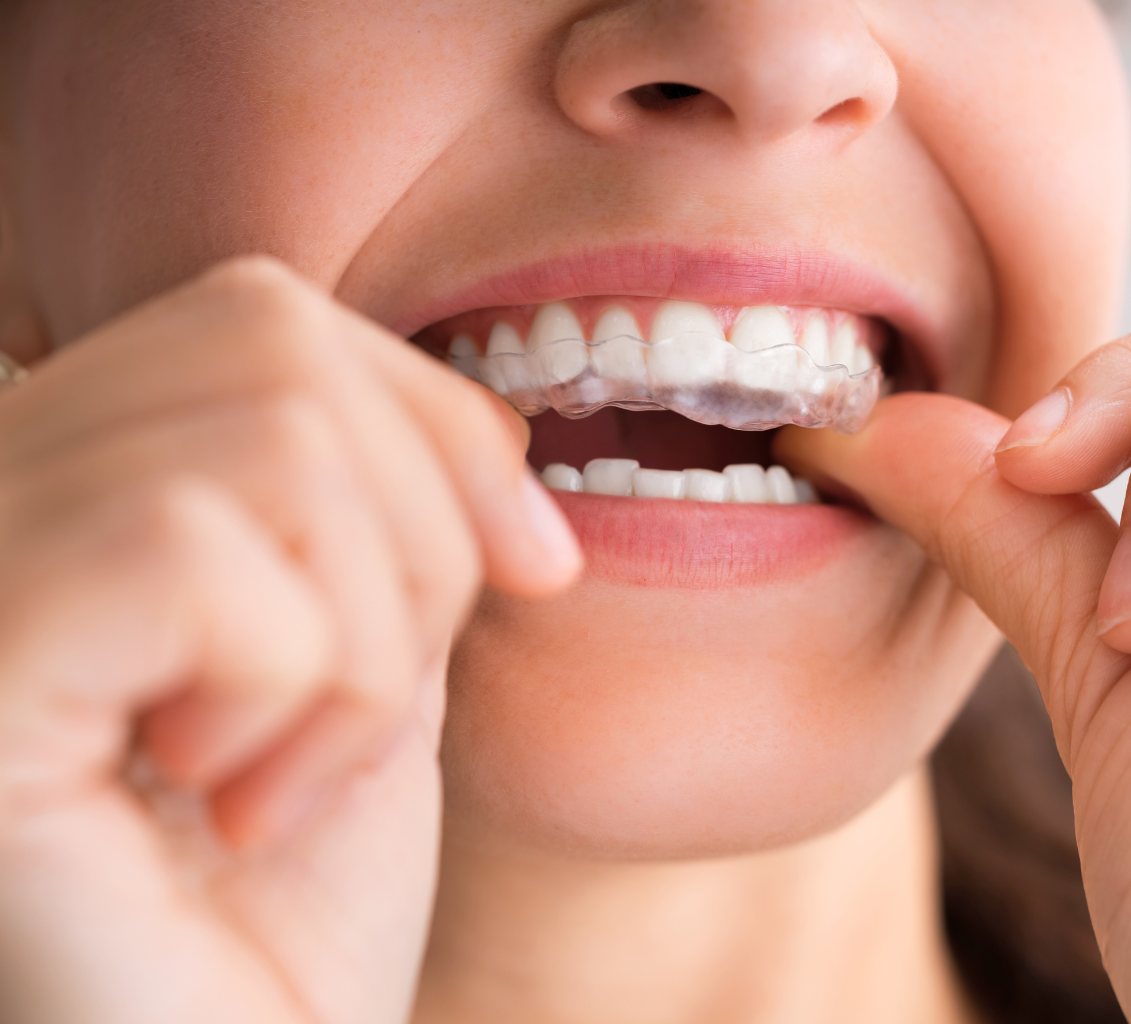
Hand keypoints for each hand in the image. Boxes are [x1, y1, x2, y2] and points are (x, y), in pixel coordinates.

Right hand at [0, 257, 580, 1023]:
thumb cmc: (281, 920)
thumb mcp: (365, 664)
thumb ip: (384, 516)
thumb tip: (494, 439)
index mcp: (60, 476)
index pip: (265, 310)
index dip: (435, 423)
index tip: (532, 569)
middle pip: (272, 334)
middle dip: (419, 534)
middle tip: (365, 717)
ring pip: (269, 435)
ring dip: (362, 639)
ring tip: (286, 782)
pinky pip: (196, 547)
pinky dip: (294, 685)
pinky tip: (225, 811)